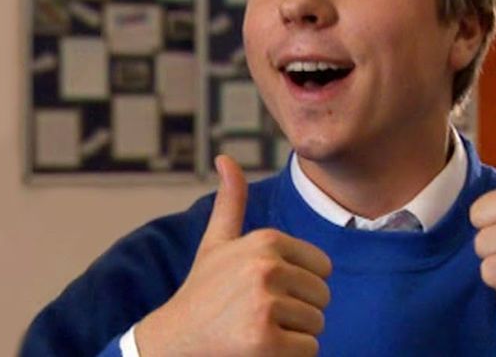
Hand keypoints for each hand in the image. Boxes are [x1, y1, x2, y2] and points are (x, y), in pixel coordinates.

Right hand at [135, 155, 331, 355]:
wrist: (172, 342)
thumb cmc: (202, 292)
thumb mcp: (216, 243)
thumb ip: (231, 201)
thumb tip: (225, 158)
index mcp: (265, 240)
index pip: (323, 269)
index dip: (301, 285)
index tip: (266, 291)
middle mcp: (266, 267)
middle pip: (322, 297)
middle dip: (299, 311)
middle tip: (260, 315)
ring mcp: (265, 304)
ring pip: (317, 324)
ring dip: (294, 335)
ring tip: (257, 330)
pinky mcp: (265, 341)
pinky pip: (309, 349)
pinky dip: (290, 356)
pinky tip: (259, 350)